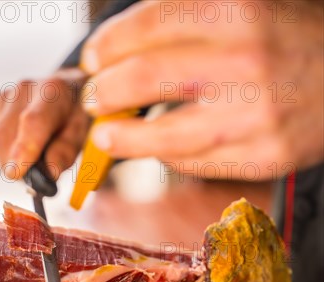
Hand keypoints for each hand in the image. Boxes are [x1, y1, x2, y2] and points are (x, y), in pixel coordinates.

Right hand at [0, 68, 88, 178]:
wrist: (65, 93)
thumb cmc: (74, 118)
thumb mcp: (81, 135)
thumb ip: (66, 152)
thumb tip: (50, 172)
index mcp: (55, 93)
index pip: (34, 121)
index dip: (24, 148)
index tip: (17, 172)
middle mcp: (26, 89)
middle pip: (8, 135)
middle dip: (14, 164)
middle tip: (30, 176)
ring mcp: (7, 94)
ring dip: (9, 158)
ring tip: (29, 157)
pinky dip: (4, 148)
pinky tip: (20, 144)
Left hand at [80, 0, 323, 179]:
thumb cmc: (292, 39)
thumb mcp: (248, 6)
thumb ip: (190, 21)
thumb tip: (125, 53)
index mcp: (240, 9)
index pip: (149, 24)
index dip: (109, 45)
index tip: (92, 60)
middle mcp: (248, 60)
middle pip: (145, 78)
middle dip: (104, 91)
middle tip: (94, 98)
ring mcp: (258, 115)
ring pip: (165, 136)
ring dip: (122, 138)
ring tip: (105, 137)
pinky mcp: (266, 156)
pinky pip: (198, 163)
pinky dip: (170, 156)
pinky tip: (161, 149)